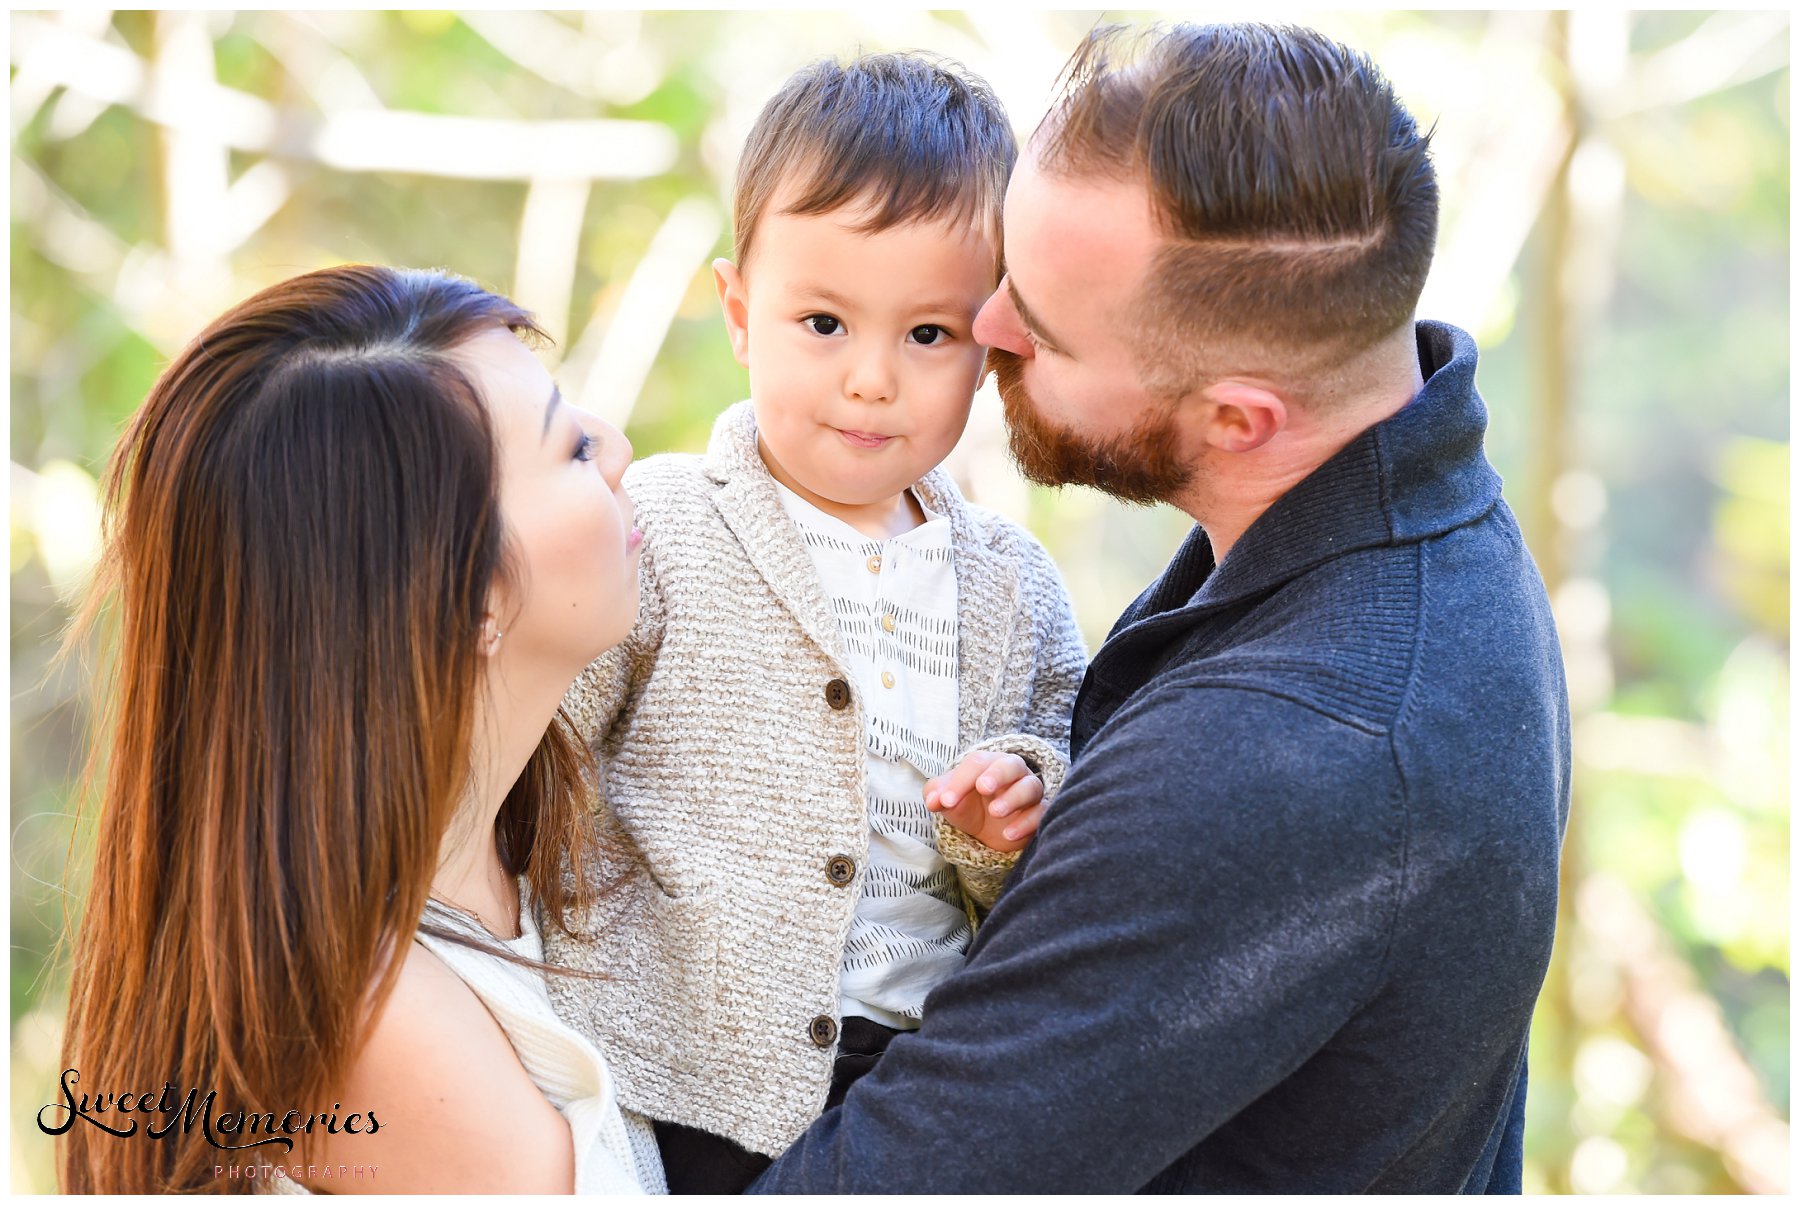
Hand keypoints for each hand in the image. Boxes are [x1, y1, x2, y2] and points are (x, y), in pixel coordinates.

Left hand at [924, 751, 1045, 853]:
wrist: (986, 833)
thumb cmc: (967, 806)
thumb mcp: (947, 799)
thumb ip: (936, 794)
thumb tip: (933, 800)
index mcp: (987, 763)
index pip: (977, 763)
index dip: (961, 780)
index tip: (946, 801)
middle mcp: (1012, 773)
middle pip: (1011, 764)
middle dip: (997, 774)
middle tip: (982, 787)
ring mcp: (1028, 793)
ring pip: (1030, 787)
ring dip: (1013, 798)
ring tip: (995, 812)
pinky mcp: (1038, 814)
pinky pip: (1040, 813)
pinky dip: (1027, 823)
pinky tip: (1008, 834)